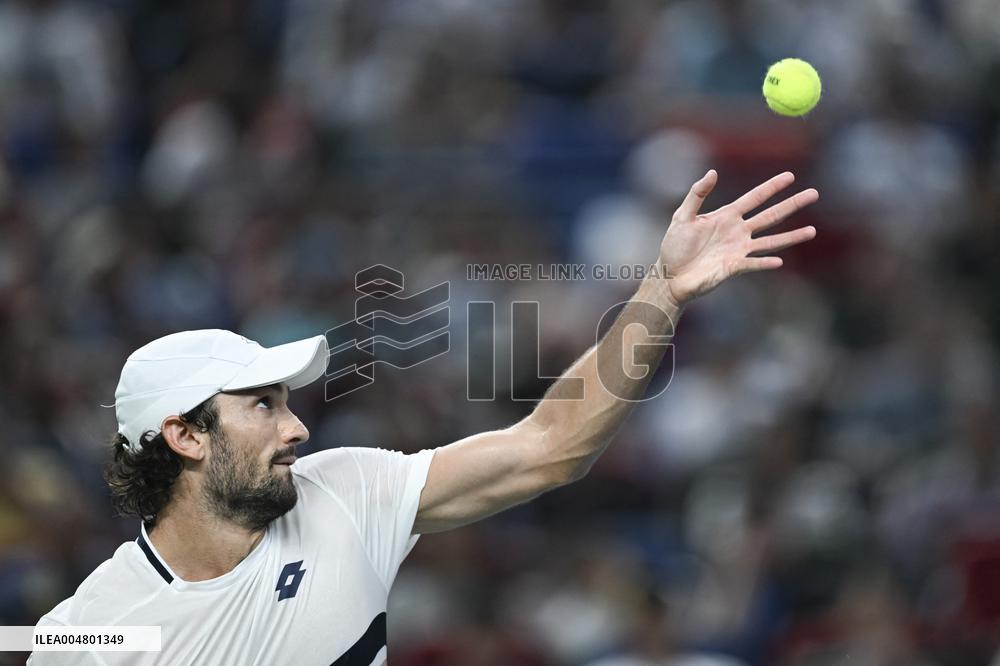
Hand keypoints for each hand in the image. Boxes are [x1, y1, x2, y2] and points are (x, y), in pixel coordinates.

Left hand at [658, 170, 817, 305]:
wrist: (670, 276)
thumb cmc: (674, 247)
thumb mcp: (682, 216)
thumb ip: (697, 194)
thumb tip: (712, 172)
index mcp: (727, 216)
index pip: (754, 198)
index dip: (771, 187)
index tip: (790, 176)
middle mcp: (738, 232)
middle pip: (770, 216)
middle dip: (792, 205)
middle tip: (813, 194)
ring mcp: (739, 250)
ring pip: (771, 241)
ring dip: (791, 236)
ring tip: (812, 231)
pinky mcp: (734, 267)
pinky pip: (754, 263)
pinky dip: (765, 262)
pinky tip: (778, 260)